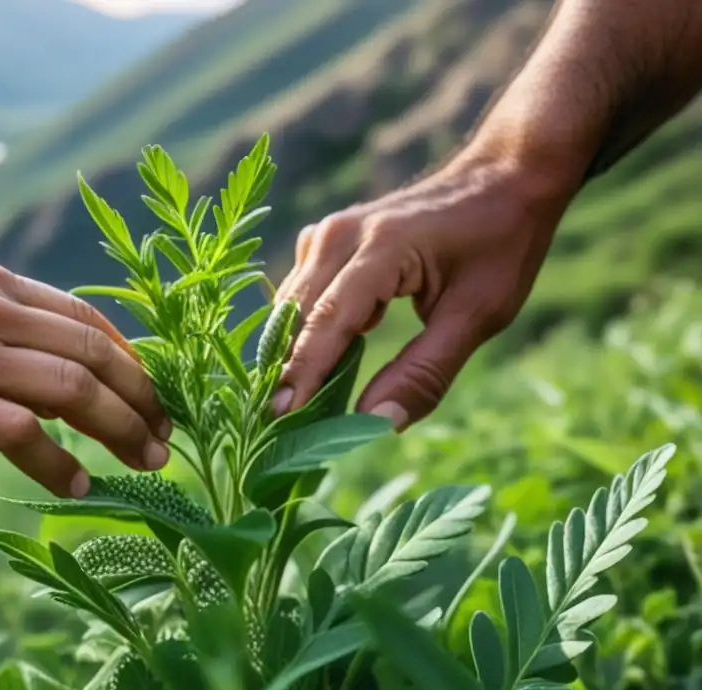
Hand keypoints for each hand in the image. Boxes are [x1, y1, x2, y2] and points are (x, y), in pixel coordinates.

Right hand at [0, 258, 170, 496]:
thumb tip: (43, 374)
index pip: (86, 319)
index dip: (133, 362)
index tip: (154, 398)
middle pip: (93, 353)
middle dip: (142, 399)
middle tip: (165, 438)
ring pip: (71, 387)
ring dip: (119, 429)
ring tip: (144, 463)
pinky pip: (18, 431)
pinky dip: (56, 462)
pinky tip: (75, 486)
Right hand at [272, 154, 574, 428]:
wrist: (503, 176)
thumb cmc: (499, 244)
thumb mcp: (478, 315)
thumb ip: (425, 372)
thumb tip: (376, 424)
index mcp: (381, 248)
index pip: (328, 321)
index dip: (302, 373)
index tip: (278, 418)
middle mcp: (339, 235)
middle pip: (296, 316)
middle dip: (284, 371)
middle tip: (272, 428)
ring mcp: (326, 232)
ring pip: (290, 306)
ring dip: (289, 353)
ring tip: (289, 406)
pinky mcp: (325, 239)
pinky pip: (300, 294)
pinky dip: (302, 331)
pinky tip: (317, 363)